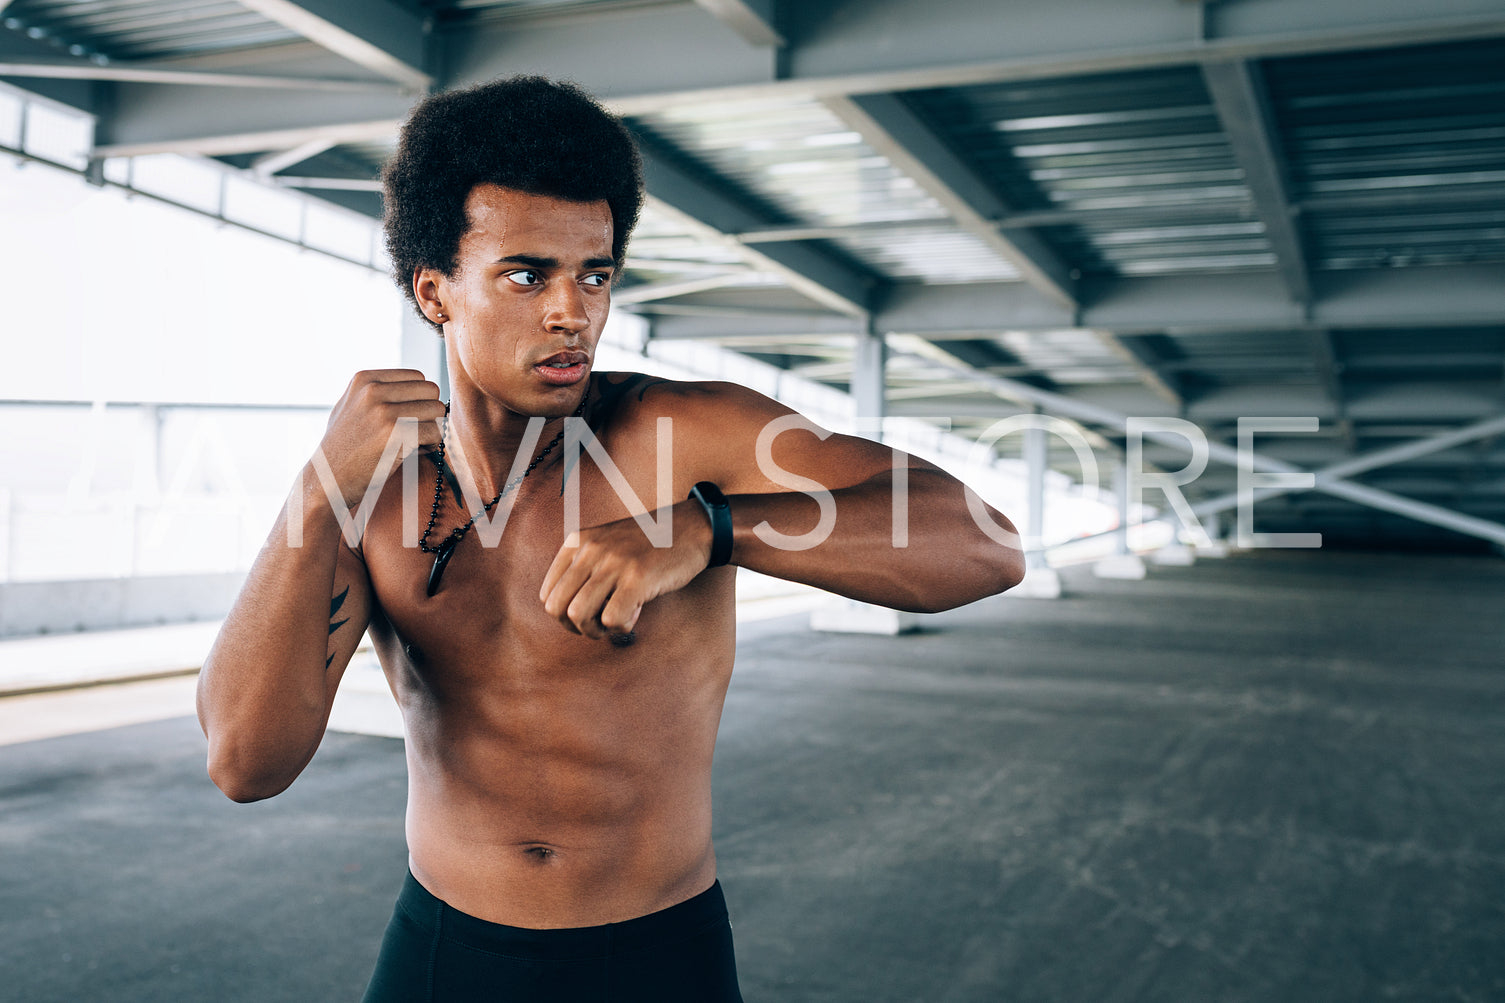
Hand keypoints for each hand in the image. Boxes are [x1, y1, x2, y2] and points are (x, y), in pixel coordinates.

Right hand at [316, 369, 444, 509]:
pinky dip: (431, 445)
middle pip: (430, 390)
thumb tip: (417, 383)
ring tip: (415, 443)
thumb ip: (376, 392)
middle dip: (429, 412)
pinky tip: (414, 453)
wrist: (327, 481)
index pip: (417, 376)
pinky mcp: (396, 434)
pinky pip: (435, 432)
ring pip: (436, 409)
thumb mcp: (350, 407)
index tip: (409, 417)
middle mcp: (373, 390)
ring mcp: (384, 412)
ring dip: (432, 428)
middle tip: (417, 431)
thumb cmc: (343, 449)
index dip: (419, 398)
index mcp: (364, 380)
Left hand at [539, 500, 714, 639]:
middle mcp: (590, 550)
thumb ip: (583, 567)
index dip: (564, 614)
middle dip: (575, 627)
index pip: (547, 593)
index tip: (589, 613)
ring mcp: (613, 563)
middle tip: (599, 624)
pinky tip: (637, 611)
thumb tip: (566, 613)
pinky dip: (622, 627)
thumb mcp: (606, 543)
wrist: (691, 527)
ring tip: (617, 620)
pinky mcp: (638, 578)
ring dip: (596, 630)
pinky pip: (612, 620)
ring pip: (578, 616)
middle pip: (556, 608)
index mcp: (578, 542)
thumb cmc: (649, 543)